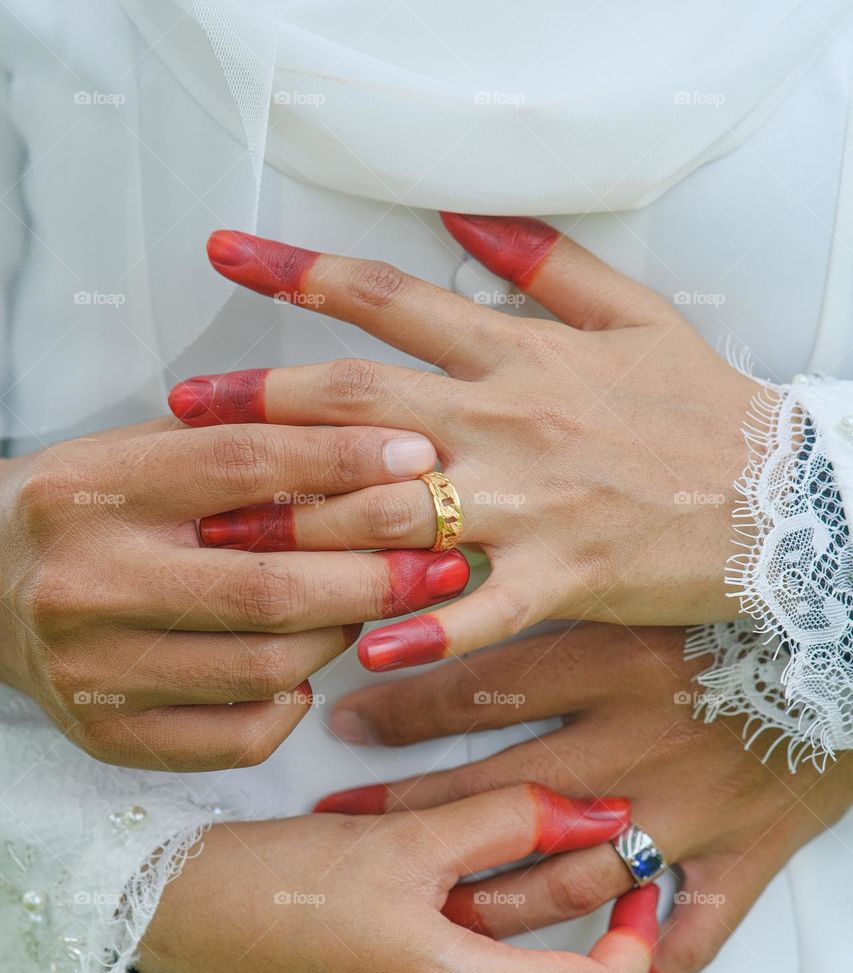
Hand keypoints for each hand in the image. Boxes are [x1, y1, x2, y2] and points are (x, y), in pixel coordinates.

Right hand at [0, 417, 467, 769]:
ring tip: (375, 608)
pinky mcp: (108, 736)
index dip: (345, 460)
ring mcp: (93, 672)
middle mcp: (84, 585)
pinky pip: (237, 735)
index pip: (243, 466)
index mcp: (91, 491)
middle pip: (268, 586)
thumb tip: (376, 450)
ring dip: (341, 637)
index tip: (418, 455)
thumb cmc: (84, 512)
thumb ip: (235, 447)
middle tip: (446, 557)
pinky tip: (304, 670)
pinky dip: (290, 704)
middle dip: (376, 572)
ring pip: (264, 666)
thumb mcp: (137, 452)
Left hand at [169, 220, 753, 673]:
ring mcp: (535, 505)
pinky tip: (363, 651)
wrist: (787, 499)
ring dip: (306, 523)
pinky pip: (484, 610)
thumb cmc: (706, 410)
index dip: (302, 274)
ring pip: (399, 509)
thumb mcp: (635, 315)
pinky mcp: (567, 578)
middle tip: (182, 413)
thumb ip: (544, 263)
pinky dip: (426, 627)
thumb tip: (462, 220)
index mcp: (520, 357)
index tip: (227, 256)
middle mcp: (510, 424)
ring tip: (224, 535)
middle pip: (364, 408)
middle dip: (264, 407)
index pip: (391, 303)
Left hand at [318, 624, 852, 972]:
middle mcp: (637, 744)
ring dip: (498, 908)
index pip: (478, 693)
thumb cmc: (742, 610)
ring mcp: (691, 810)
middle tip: (345, 843)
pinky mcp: (746, 855)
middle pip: (502, 799)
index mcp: (610, 665)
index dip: (401, 716)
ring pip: (573, 882)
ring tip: (433, 925)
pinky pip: (693, 934)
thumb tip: (449, 602)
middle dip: (415, 825)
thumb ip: (555, 603)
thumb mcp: (638, 587)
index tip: (340, 730)